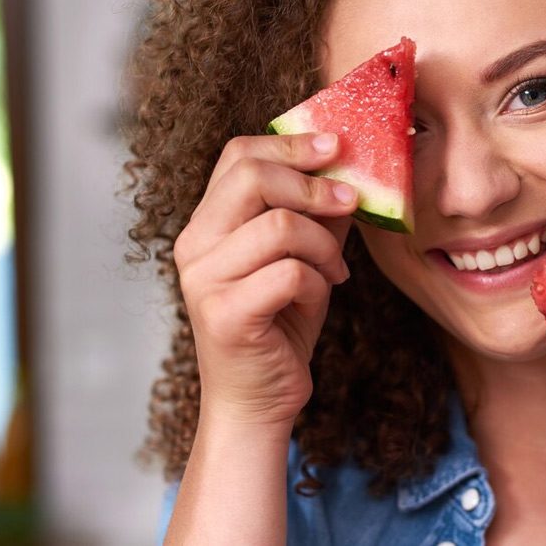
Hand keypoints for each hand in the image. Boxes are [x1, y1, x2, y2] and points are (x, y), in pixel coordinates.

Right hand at [173, 132, 356, 427]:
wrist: (259, 401)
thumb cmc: (281, 324)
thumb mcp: (303, 258)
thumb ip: (316, 213)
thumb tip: (350, 166)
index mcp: (206, 224)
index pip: (238, 155)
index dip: (291, 144)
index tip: (337, 146)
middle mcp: (194, 246)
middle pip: (253, 177)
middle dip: (314, 185)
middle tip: (352, 201)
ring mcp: (204, 281)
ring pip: (280, 226)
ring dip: (324, 246)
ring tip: (334, 270)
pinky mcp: (225, 315)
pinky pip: (289, 273)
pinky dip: (317, 282)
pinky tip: (318, 298)